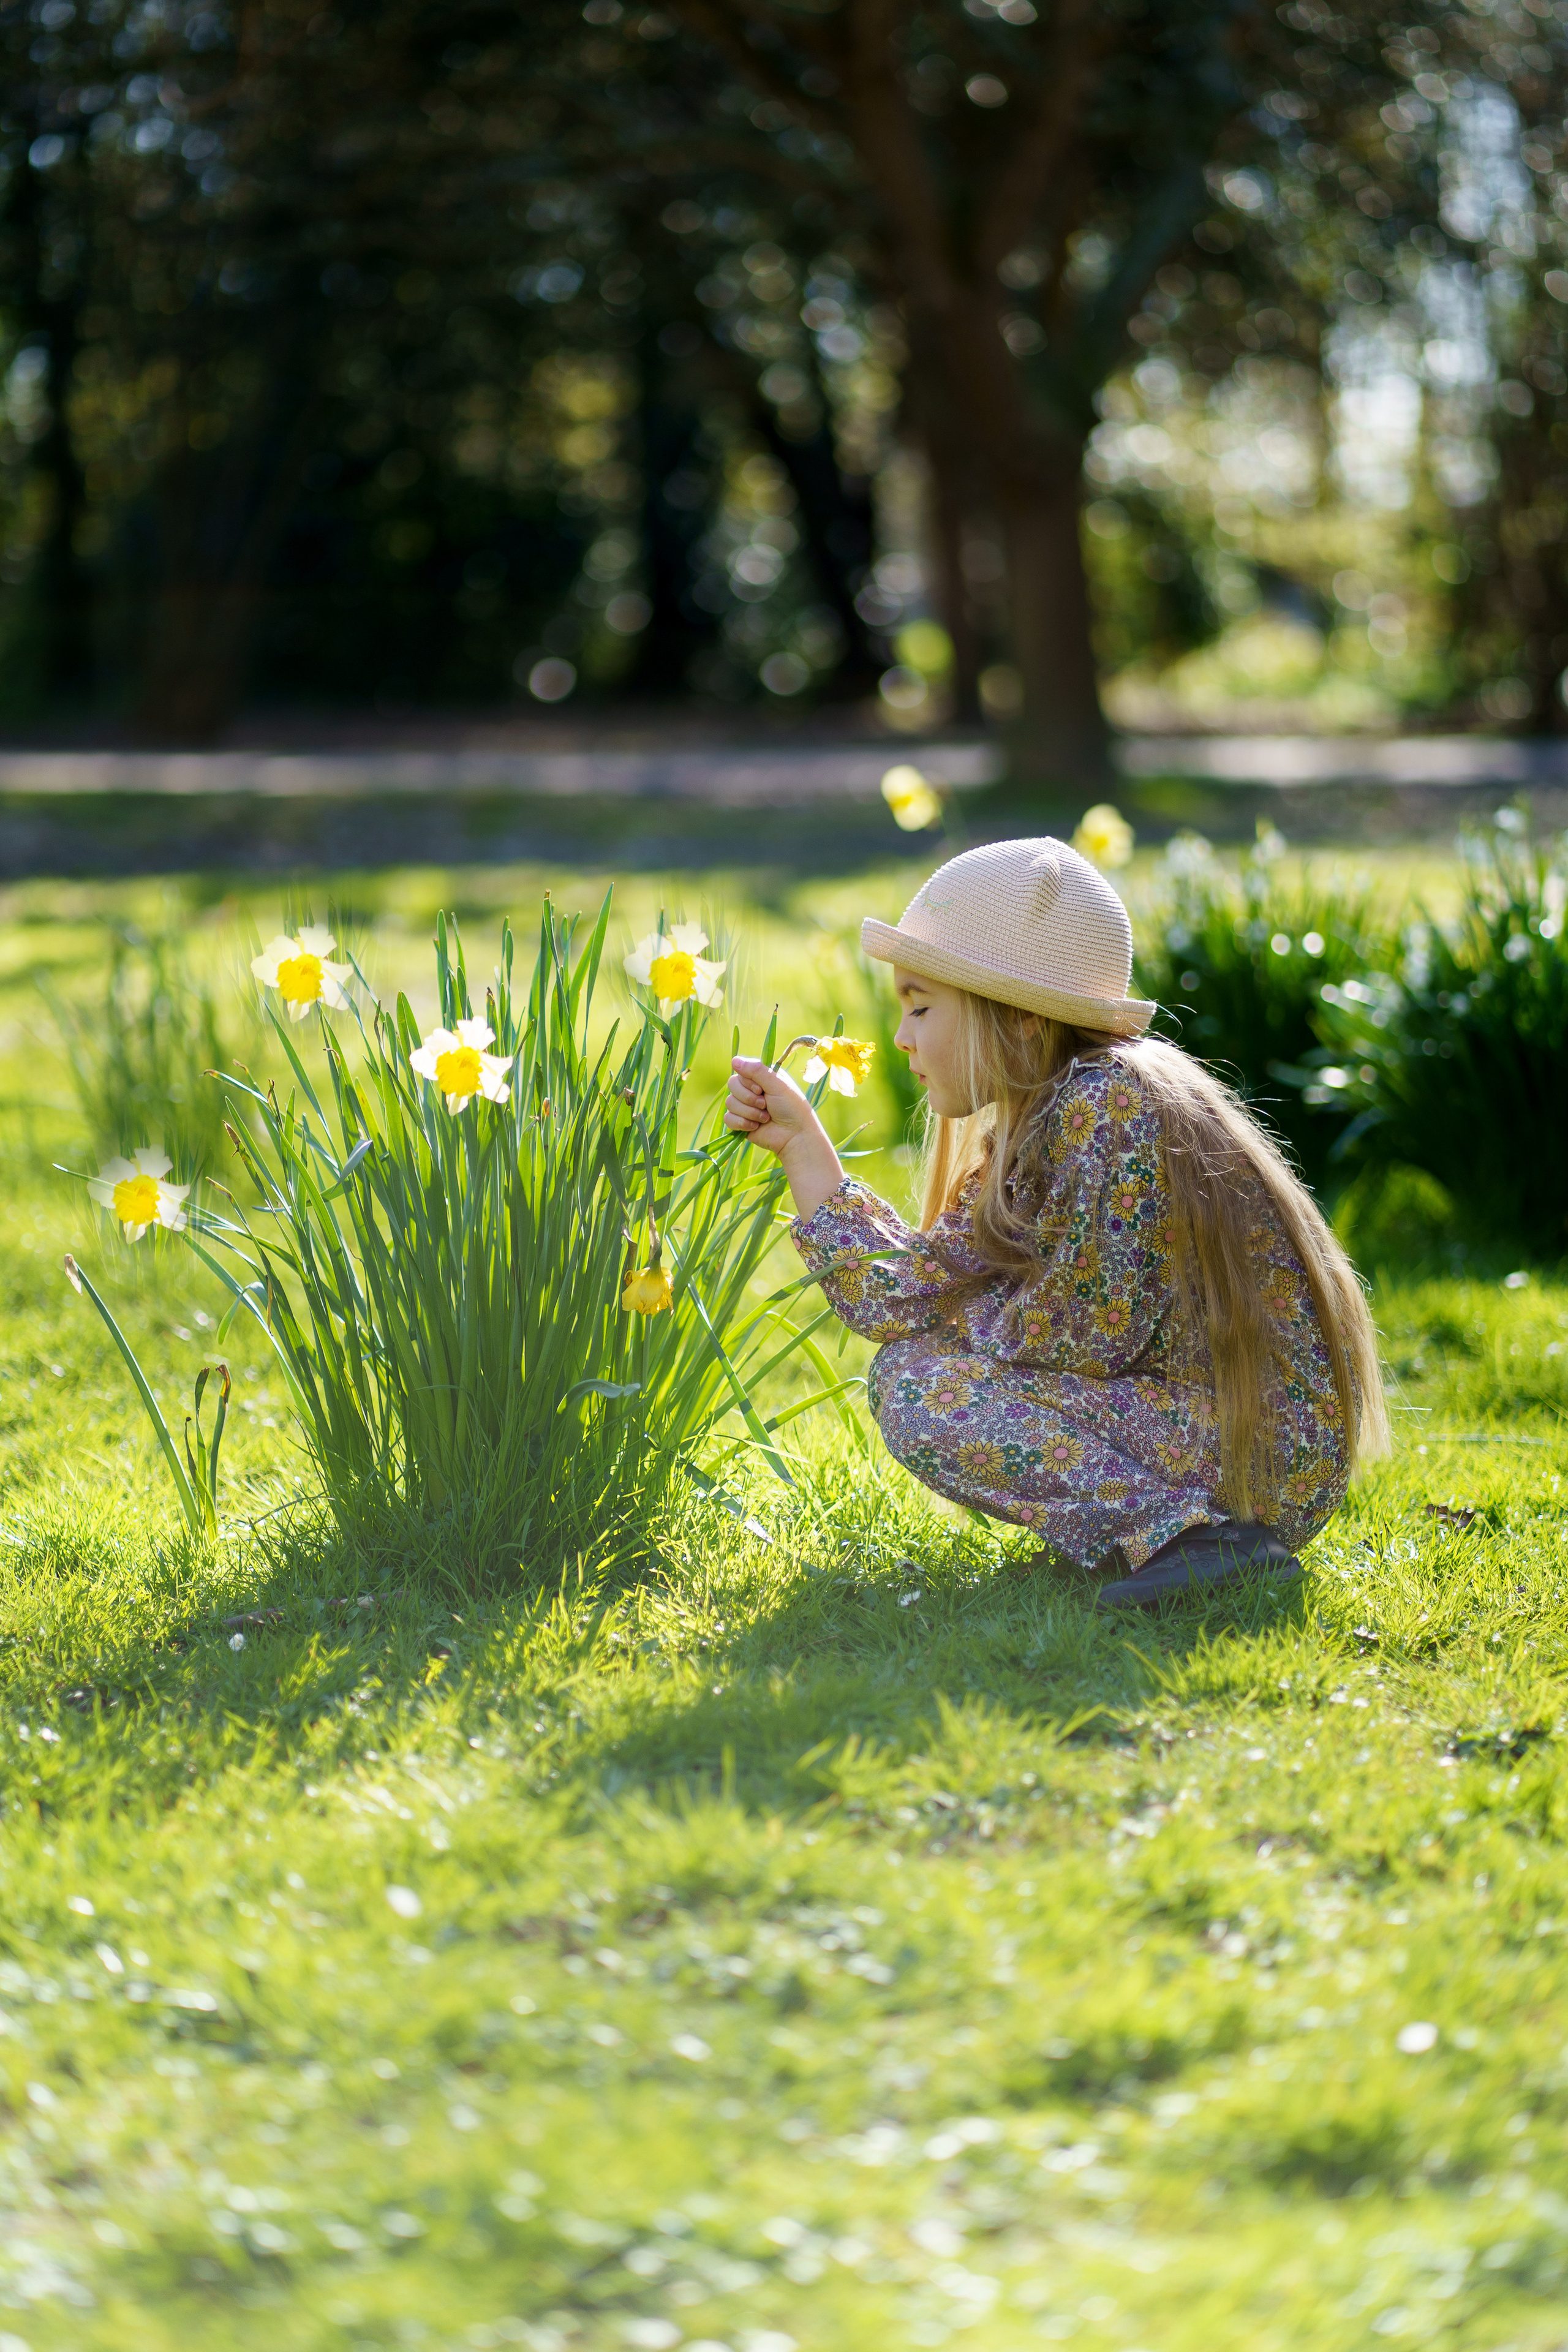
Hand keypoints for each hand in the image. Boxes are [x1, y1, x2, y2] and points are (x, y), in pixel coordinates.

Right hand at [725, 1056, 843, 1218]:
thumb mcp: (777, 1084)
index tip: (761, 1089)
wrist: (794, 1136)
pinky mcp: (740, 1122)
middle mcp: (751, 1089)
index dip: (748, 1081)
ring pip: (730, 1102)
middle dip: (749, 1098)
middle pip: (732, 1084)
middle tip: (765, 1105)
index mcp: (761, 1077)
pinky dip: (742, 1123)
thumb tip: (734, 1060)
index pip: (740, 1070)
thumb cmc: (791, 1108)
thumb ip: (756, 1070)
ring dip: (749, 1112)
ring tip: (766, 1118)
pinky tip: (756, 1127)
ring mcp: (744, 1106)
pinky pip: (728, 1119)